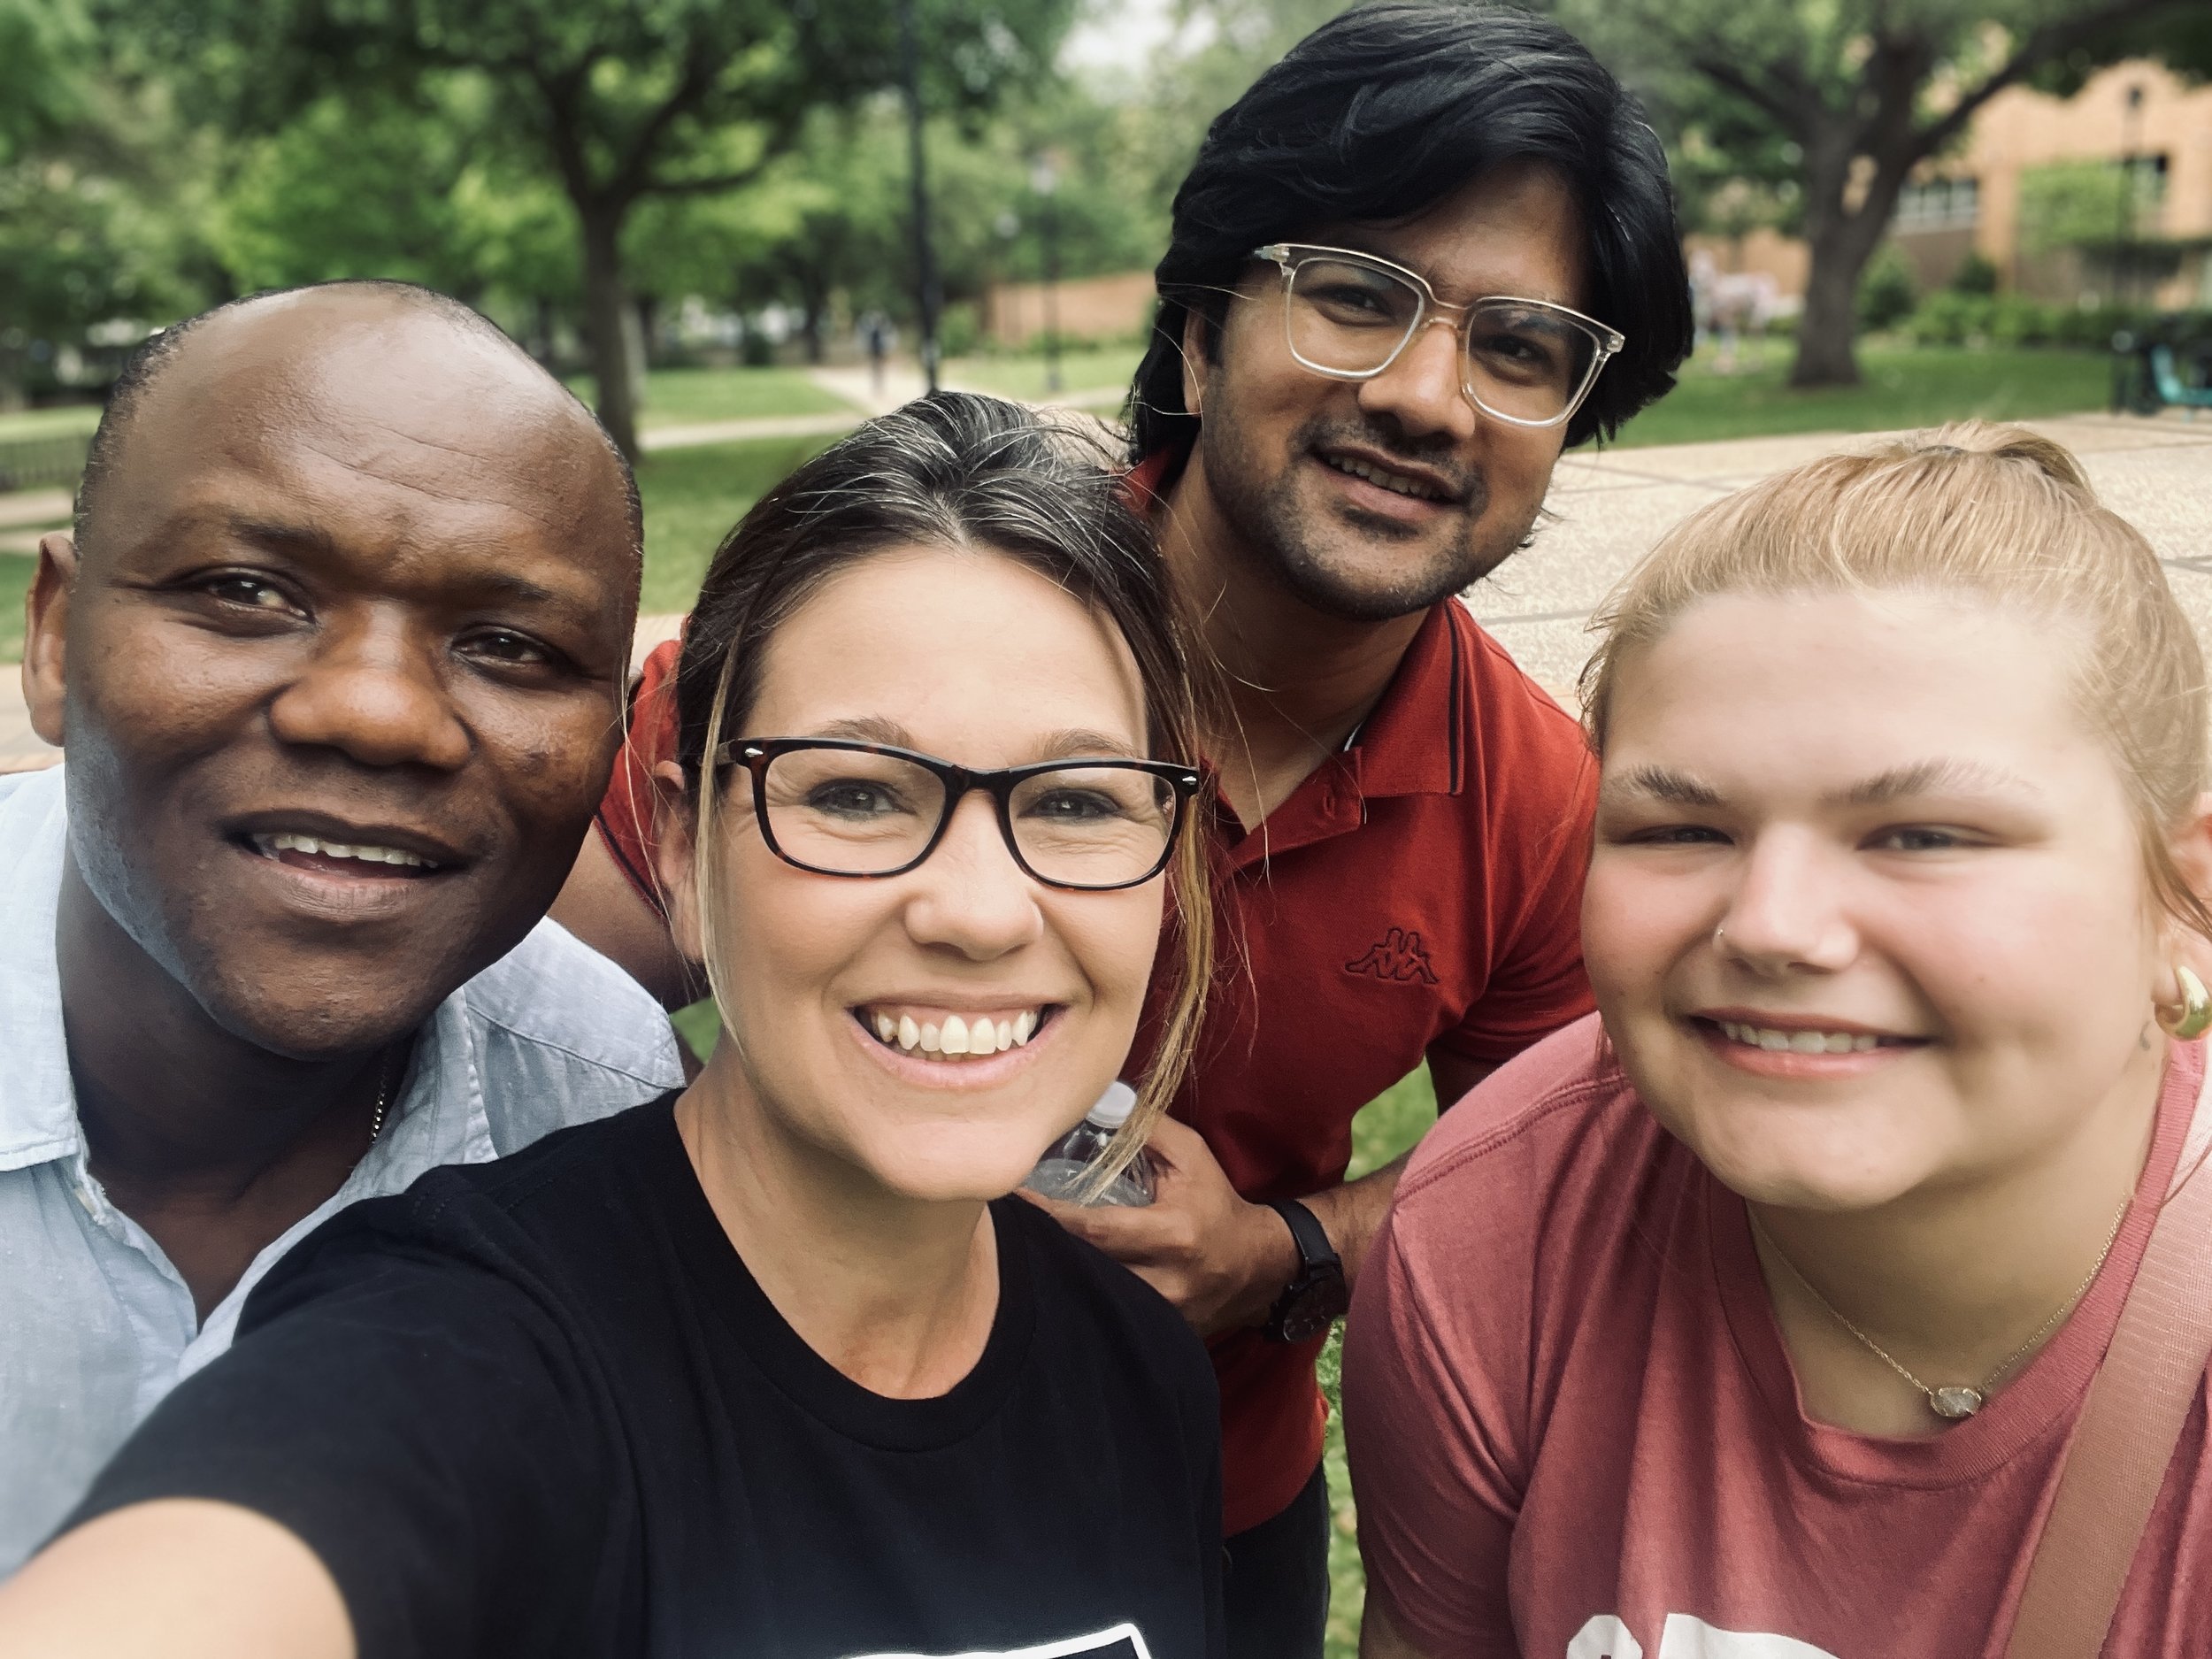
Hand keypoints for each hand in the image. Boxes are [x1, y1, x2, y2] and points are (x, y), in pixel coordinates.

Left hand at [1019, 1115, 1299, 1338]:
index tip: (1013, 1199)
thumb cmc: (1216, 1202)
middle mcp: (1166, 1281)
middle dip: (1044, 1248)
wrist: (1257, 1265)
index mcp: (1173, 1234)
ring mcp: (1162, 1315)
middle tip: (1007, 1226)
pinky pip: (1109, 1315)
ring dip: (1058, 1275)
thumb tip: (1095, 1102)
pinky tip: (1059, 1279)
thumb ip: (1146, 1128)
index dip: (1048, 1215)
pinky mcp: (1159, 1332)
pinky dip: (1084, 1297)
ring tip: (1024, 1252)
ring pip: (1093, 1298)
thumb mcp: (1191, 1155)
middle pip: (1085, 1269)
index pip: (1094, 1229)